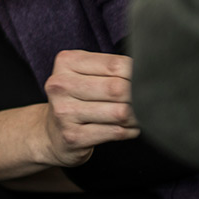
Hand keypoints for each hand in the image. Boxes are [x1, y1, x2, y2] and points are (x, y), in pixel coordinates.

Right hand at [33, 49, 139, 166]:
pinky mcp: (73, 136)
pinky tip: (129, 128)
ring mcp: (65, 112)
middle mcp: (61, 85)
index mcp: (66, 62)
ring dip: (136, 116)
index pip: (115, 64)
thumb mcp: (83, 74)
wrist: (51, 133)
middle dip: (138, 96)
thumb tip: (147, 70)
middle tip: (147, 100)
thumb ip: (109, 68)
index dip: (137, 73)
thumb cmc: (75, 99)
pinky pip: (115, 132)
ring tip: (138, 115)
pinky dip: (130, 131)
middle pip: (118, 88)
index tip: (146, 81)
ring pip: (119, 112)